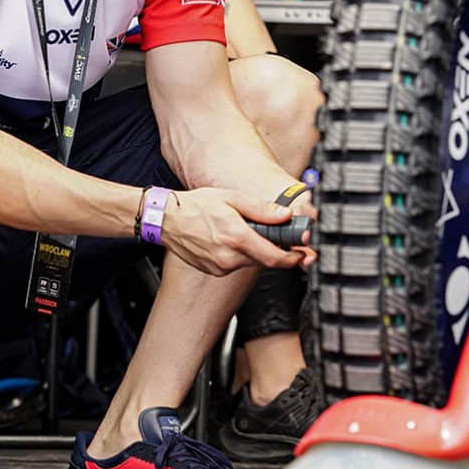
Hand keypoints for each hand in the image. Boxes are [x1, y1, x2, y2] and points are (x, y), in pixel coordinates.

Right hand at [159, 187, 315, 276]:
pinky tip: (229, 238)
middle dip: (275, 250)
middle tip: (278, 236)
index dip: (294, 258)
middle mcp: (229, 257)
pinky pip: (236, 264)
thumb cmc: (195, 206)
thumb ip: (261, 209)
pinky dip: (239, 254)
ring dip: (255, 250)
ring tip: (243, 230)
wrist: (165, 220)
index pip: (275, 257)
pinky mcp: (214, 270)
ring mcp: (220, 267)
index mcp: (236, 237)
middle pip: (265, 260)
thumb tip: (285, 216)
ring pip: (250, 262)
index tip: (303, 253)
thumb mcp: (231, 198)